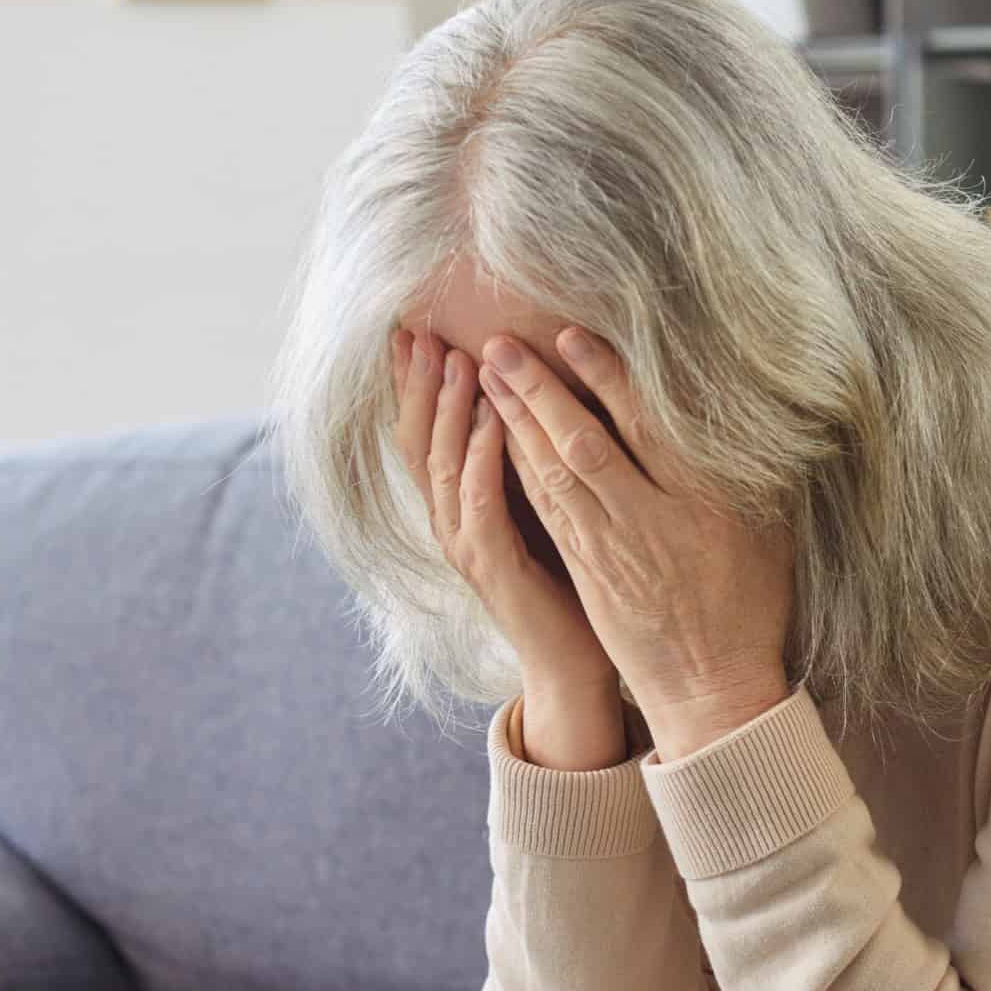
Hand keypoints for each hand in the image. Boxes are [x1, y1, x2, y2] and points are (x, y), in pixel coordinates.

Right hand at [391, 328, 624, 770]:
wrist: (575, 663)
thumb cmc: (567, 579)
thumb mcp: (543, 506)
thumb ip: (528, 457)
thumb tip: (534, 394)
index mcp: (460, 504)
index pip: (426, 431)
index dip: (415, 381)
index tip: (415, 327)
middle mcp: (451, 521)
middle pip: (419, 440)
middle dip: (418, 383)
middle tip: (418, 328)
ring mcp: (466, 546)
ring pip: (442, 466)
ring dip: (448, 410)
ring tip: (453, 358)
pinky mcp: (493, 569)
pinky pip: (480, 504)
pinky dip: (483, 458)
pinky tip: (493, 420)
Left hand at [476, 328, 794, 760]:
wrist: (714, 690)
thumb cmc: (749, 607)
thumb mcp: (770, 534)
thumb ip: (747, 474)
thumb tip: (744, 414)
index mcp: (700, 501)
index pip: (642, 426)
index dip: (603, 378)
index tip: (570, 337)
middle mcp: (647, 519)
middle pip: (582, 442)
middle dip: (537, 390)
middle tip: (499, 345)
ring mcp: (609, 548)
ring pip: (553, 474)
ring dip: (516, 422)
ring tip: (489, 376)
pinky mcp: (586, 572)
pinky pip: (546, 510)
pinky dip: (519, 468)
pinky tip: (499, 439)